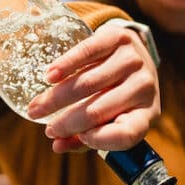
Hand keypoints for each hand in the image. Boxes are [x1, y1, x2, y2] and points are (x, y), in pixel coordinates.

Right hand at [26, 24, 160, 153]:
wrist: (134, 56)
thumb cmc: (118, 96)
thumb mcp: (111, 119)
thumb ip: (85, 138)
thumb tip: (57, 145)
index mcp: (147, 113)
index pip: (126, 133)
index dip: (98, 140)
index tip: (77, 138)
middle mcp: (144, 87)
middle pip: (97, 111)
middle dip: (66, 122)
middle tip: (46, 128)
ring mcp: (134, 61)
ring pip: (87, 83)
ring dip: (56, 98)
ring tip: (37, 106)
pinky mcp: (119, 38)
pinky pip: (87, 53)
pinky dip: (65, 65)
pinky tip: (50, 76)